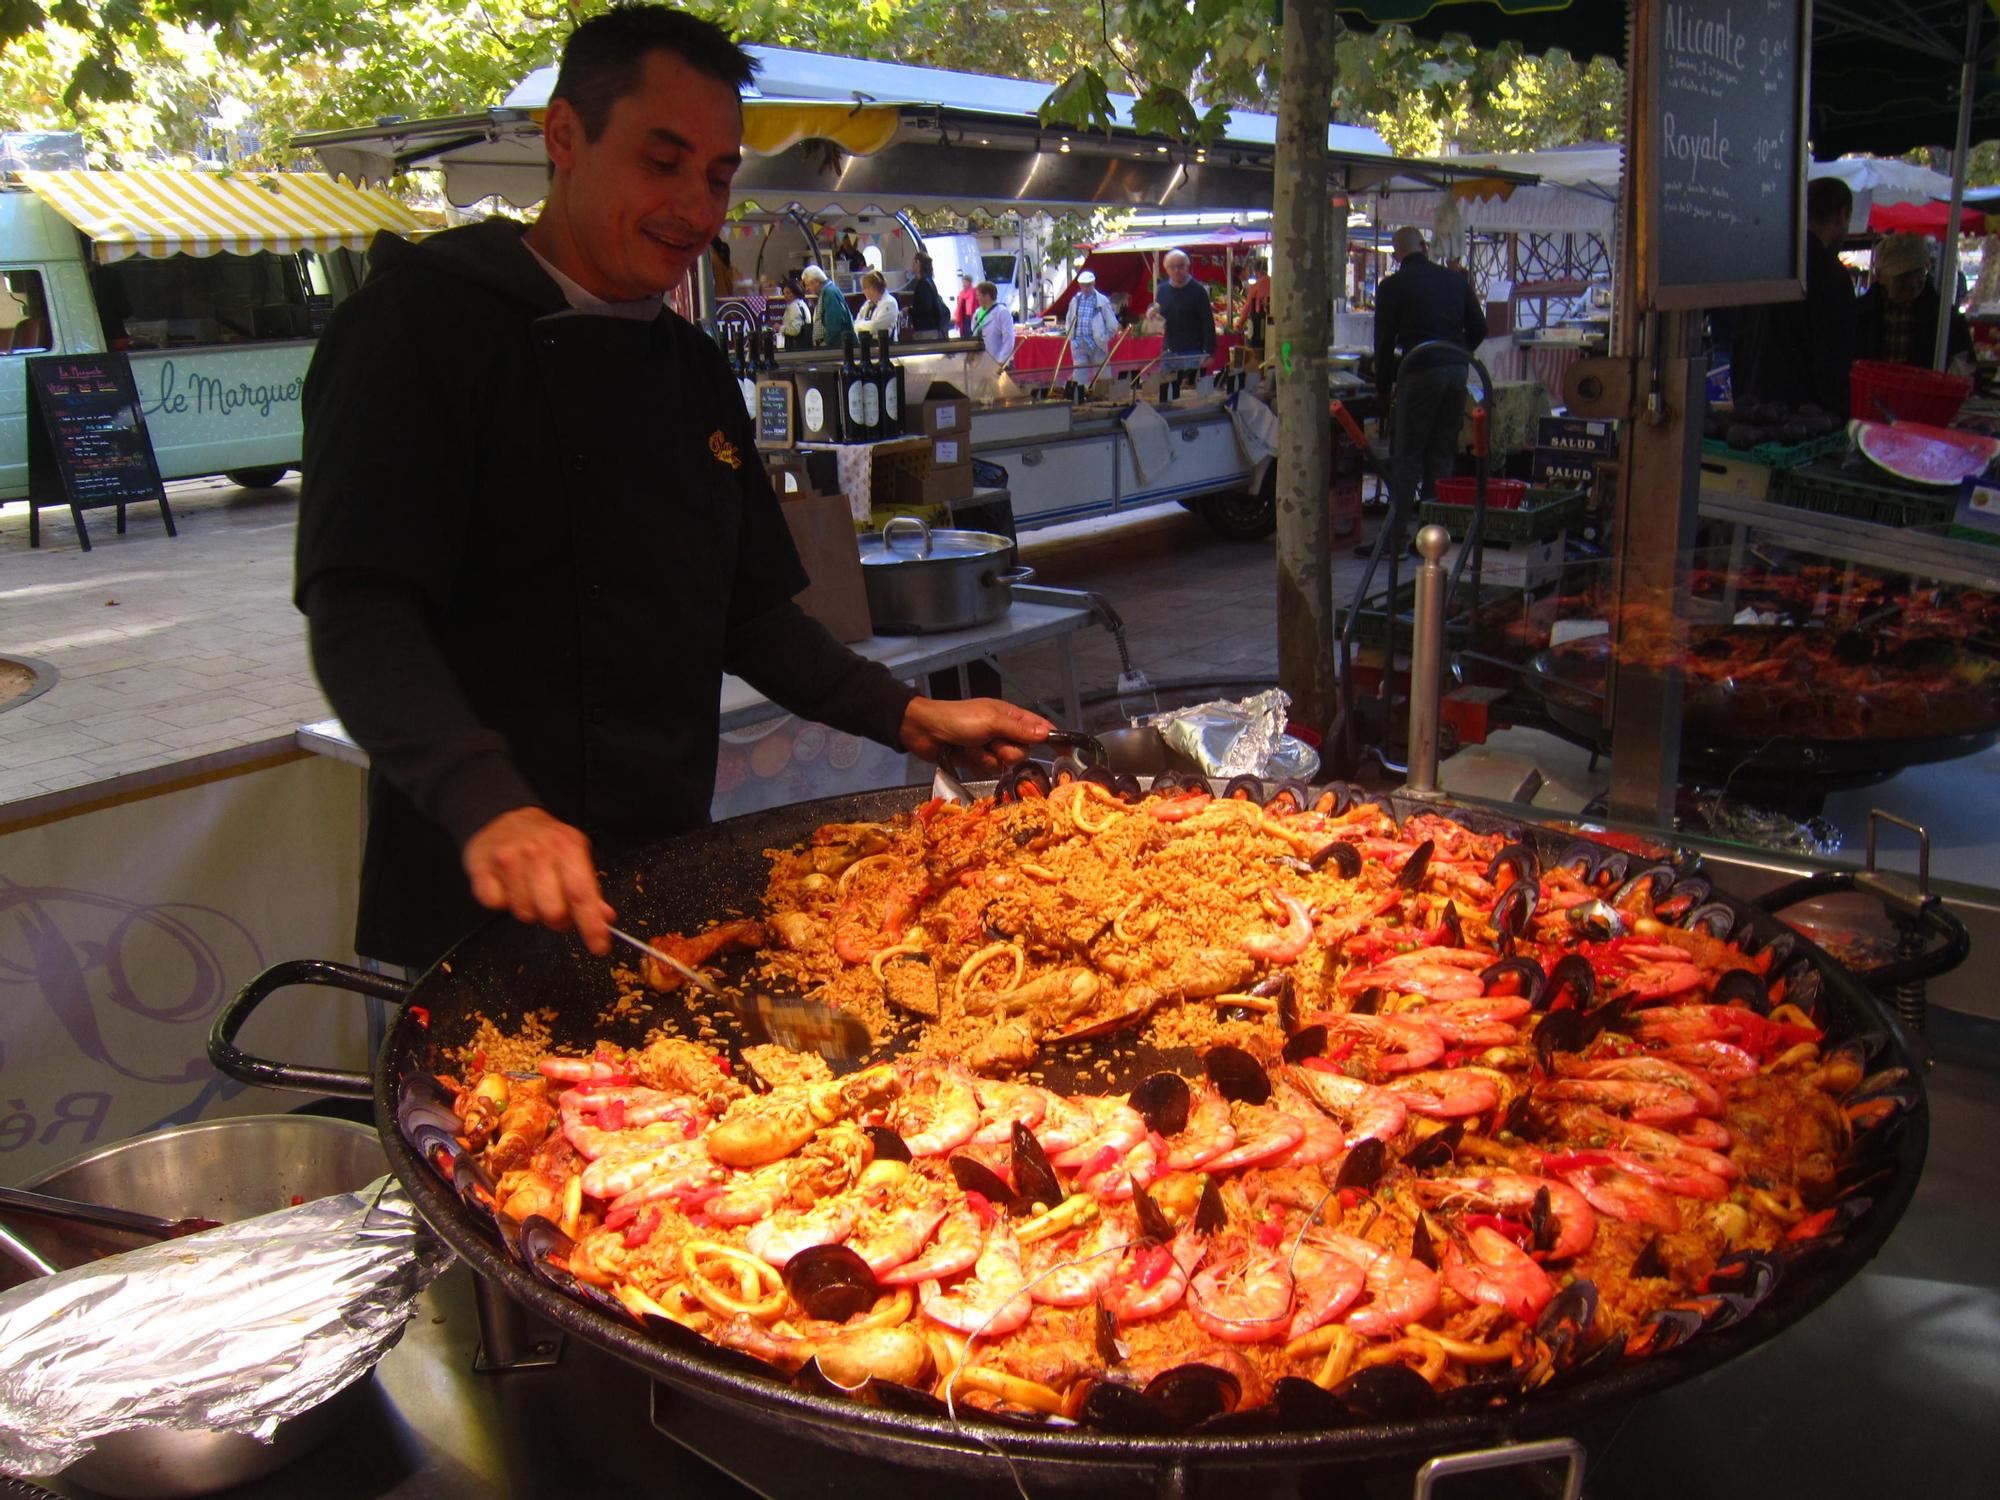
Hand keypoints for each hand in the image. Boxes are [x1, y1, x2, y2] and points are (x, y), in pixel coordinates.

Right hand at [462, 807, 614, 954]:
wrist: (501, 817)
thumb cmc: (544, 843)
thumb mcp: (574, 856)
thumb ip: (589, 889)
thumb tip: (606, 918)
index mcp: (567, 846)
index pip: (582, 894)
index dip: (592, 925)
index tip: (600, 946)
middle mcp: (537, 850)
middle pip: (553, 911)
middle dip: (558, 919)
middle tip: (555, 908)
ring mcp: (507, 858)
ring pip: (524, 912)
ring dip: (530, 909)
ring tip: (529, 890)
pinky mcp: (480, 868)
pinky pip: (495, 905)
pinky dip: (502, 901)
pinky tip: (507, 885)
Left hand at [900, 697, 1052, 773]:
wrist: (924, 731)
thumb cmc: (958, 720)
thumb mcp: (991, 720)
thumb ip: (1018, 729)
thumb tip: (1046, 734)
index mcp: (1010, 716)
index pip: (1040, 728)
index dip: (1054, 740)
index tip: (1066, 753)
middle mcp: (1003, 731)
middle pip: (1022, 751)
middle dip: (1008, 752)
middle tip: (992, 744)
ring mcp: (990, 746)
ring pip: (1005, 763)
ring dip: (988, 758)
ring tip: (972, 749)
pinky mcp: (978, 760)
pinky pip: (989, 769)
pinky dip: (977, 764)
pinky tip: (965, 756)